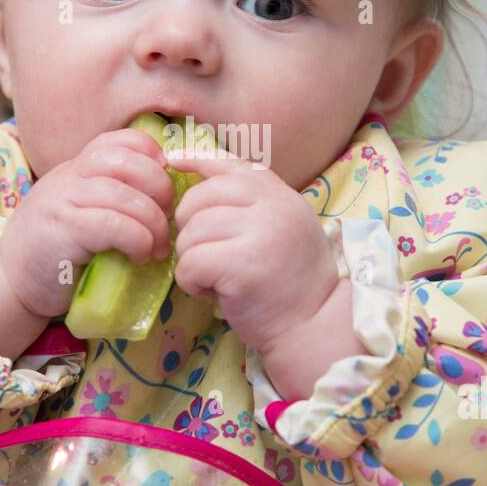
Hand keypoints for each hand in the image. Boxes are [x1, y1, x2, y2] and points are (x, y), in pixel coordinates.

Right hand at [0, 129, 174, 321]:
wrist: (10, 284)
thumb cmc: (56, 253)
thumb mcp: (82, 213)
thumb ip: (111, 199)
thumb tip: (167, 200)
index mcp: (76, 168)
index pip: (121, 140)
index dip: (152, 155)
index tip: (165, 186)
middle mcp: (68, 176)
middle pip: (128, 161)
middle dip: (160, 188)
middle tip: (169, 220)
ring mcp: (62, 200)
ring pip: (124, 195)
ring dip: (153, 223)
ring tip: (158, 248)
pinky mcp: (62, 230)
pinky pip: (113, 225)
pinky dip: (137, 240)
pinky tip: (140, 256)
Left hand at [166, 146, 339, 354]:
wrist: (314, 326)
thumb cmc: (291, 282)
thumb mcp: (282, 228)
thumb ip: (252, 203)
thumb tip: (199, 176)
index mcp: (281, 195)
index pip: (230, 164)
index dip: (197, 159)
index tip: (172, 162)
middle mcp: (274, 206)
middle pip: (201, 197)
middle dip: (189, 226)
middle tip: (205, 254)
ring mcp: (260, 233)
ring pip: (191, 232)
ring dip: (191, 259)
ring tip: (214, 279)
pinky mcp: (242, 265)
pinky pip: (190, 262)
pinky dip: (191, 282)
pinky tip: (211, 293)